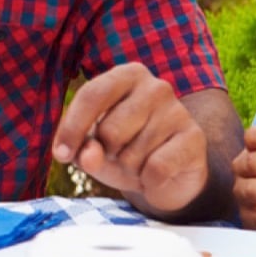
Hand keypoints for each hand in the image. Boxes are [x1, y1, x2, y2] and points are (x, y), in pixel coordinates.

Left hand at [53, 63, 206, 214]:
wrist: (167, 177)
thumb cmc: (122, 152)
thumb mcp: (94, 151)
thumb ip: (83, 151)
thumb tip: (88, 155)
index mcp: (126, 76)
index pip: (92, 95)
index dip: (72, 128)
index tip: (61, 155)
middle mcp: (155, 87)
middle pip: (110, 129)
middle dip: (107, 153)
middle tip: (119, 155)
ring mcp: (178, 110)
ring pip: (132, 153)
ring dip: (129, 168)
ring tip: (139, 162)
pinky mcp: (194, 138)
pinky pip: (156, 168)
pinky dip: (148, 180)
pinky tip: (156, 173)